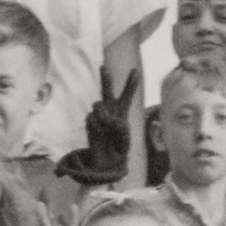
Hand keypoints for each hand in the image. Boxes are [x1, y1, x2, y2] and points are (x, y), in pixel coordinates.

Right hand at [54, 66, 139, 185]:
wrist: (107, 158)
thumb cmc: (120, 146)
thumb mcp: (125, 136)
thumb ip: (118, 124)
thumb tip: (105, 116)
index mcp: (122, 110)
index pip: (127, 95)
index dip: (131, 84)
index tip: (136, 72)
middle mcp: (110, 109)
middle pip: (107, 90)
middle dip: (105, 78)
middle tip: (103, 66)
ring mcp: (99, 114)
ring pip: (98, 105)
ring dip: (103, 115)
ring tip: (107, 126)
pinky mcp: (90, 121)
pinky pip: (92, 118)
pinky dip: (97, 126)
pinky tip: (100, 134)